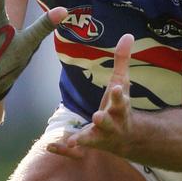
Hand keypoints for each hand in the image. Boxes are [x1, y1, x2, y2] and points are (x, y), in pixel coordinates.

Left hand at [47, 33, 134, 157]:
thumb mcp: (121, 82)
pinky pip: (79, 145)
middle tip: (98, 115)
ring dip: (85, 137)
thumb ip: (122, 59)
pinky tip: (53, 146)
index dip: (118, 94)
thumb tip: (128, 34)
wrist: (127, 138)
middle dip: (104, 119)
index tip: (116, 88)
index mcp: (120, 105)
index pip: (120, 98)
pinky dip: (67, 146)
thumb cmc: (120, 104)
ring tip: (74, 139)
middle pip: (109, 120)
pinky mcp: (90, 142)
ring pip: (94, 137)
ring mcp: (101, 135)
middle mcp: (113, 122)